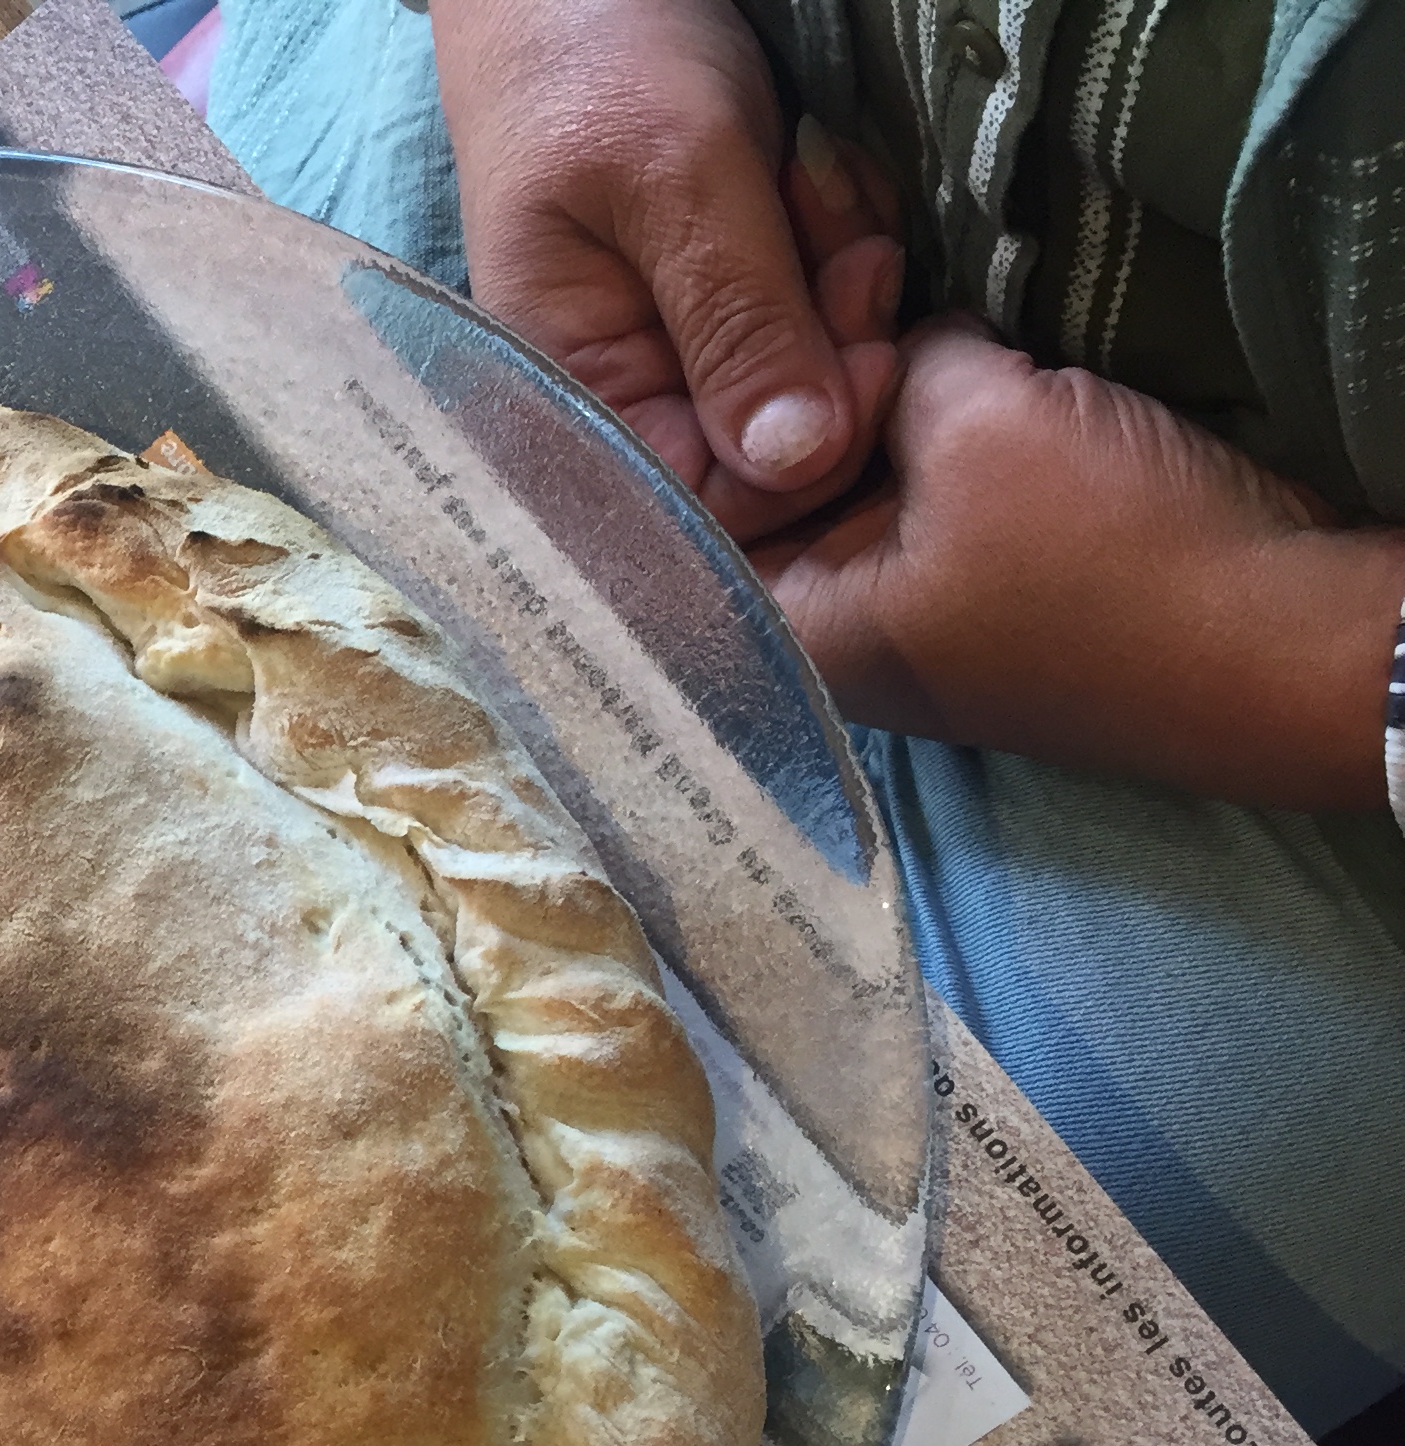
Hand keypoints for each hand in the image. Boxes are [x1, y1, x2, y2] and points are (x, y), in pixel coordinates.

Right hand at [432, 0, 903, 539]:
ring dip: (848, 291)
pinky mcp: (727, 297)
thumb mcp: (676, 176)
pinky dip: (844, 256)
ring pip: (810, 386)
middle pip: (772, 455)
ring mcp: (683, 345)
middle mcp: (628, 395)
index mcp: (577, 397)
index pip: (710, 506)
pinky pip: (813, 322)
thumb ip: (738, 321)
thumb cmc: (592, 54)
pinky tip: (828, 183)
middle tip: (862, 247)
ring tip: (830, 185)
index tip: (875, 348)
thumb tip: (796, 463)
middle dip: (837, 355)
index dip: (811, 452)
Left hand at [755, 318, 1404, 812]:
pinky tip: (964, 349)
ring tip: (895, 290)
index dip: (733, 403)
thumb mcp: (975, 422)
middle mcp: (834, 634)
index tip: (784, 328)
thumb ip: (897, 366)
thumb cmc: (1106, 556)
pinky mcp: (989, 579)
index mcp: (792, 630)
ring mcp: (915, 609)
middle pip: (774, 483)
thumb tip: (882, 339)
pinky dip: (940, 418)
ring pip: (859, 473)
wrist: (1284, 638)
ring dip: (884, 389)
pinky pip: (932, 484)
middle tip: (859, 280)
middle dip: (811, 382)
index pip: (689, 507)